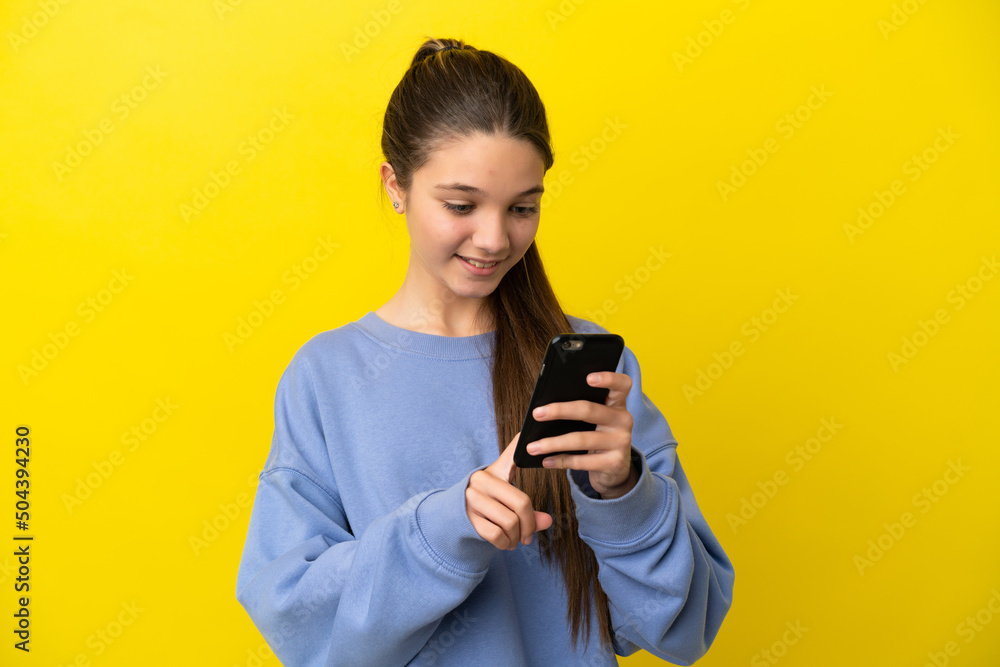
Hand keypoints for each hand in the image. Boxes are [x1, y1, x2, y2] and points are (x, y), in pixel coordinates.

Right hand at [466, 431, 552, 549]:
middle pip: (521, 503)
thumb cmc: (489, 503)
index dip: (519, 445)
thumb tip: (547, 521)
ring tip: (516, 540)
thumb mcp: (507, 498)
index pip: (511, 457)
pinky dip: (505, 544)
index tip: (528, 435)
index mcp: (495, 471)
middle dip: (530, 525)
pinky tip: (506, 543)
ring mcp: (473, 500)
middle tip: (529, 535)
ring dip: (517, 538)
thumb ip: (528, 508)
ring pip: (510, 522)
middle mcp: (482, 481)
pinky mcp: (468, 518)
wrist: (456, 515)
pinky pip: (496, 535)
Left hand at [523, 371, 637, 498]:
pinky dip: (560, 460)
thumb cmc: (599, 436)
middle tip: (537, 413)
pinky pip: (582, 461)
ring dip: (552, 443)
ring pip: (581, 439)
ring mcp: (621, 442)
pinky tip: (546, 460)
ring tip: (532, 446)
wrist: (616, 469)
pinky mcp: (615, 463)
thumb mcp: (597, 421)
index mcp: (618, 403)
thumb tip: (545, 408)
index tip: (588, 377)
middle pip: (589, 410)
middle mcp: (623, 420)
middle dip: (559, 411)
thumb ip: (581, 409)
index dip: (608, 378)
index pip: (621, 384)